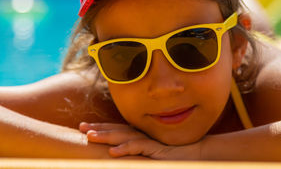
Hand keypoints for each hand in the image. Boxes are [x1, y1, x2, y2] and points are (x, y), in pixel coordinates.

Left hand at [79, 122, 201, 159]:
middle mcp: (143, 135)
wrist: (198, 154)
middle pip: (117, 130)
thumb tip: (121, 153)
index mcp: (141, 135)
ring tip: (90, 137)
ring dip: (107, 136)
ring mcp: (150, 141)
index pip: (118, 129)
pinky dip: (125, 149)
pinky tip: (113, 152)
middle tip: (81, 127)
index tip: (85, 126)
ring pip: (124, 137)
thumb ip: (140, 150)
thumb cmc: (176, 154)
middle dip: (99, 128)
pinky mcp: (157, 149)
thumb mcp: (154, 153)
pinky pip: (139, 148)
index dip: (102, 127)